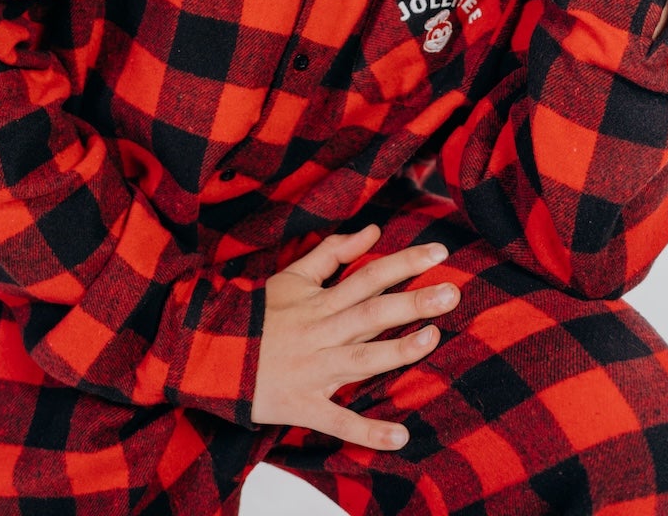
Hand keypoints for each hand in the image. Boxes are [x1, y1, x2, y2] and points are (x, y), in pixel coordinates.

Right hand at [252, 224, 458, 449]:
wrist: (215, 356)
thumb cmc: (261, 314)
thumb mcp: (294, 276)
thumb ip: (334, 253)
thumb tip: (373, 231)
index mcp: (320, 302)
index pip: (369, 275)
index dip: (405, 263)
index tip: (440, 253)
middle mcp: (322, 332)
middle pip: (372, 313)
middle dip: (413, 302)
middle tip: (453, 292)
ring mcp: (315, 370)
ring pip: (362, 359)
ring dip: (398, 351)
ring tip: (434, 339)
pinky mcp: (305, 405)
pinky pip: (339, 420)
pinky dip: (368, 430)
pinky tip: (400, 436)